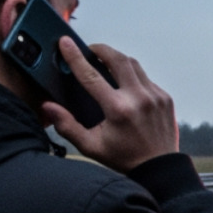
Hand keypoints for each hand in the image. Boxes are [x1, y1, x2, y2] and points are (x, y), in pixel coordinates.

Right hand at [42, 38, 178, 173]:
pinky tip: (124, 82)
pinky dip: (133, 75)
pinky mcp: (165, 98)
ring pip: (133, 64)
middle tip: (89, 49)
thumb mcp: (91, 146)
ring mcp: (155, 96)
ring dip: (117, 59)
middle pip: (117, 59)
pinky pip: (146, 78)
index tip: (65, 43)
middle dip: (100, 49)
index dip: (75, 57)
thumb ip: (67, 125)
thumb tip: (48, 107)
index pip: (91, 75)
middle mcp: (138, 98)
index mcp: (118, 109)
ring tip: (105, 61)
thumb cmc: (124, 158)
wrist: (160, 169)